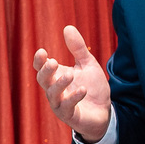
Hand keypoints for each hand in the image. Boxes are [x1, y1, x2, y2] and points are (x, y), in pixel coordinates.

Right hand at [33, 25, 112, 141]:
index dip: (39, 61)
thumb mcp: (87, 64)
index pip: (41, 68)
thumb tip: (67, 27)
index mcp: (56, 77)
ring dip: (60, 84)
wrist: (104, 111)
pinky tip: (83, 89)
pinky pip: (67, 107)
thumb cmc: (92, 87)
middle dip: (46, 71)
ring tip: (70, 74)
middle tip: (53, 62)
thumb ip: (78, 48)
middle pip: (43, 80)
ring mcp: (60, 104)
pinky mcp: (69, 116)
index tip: (42, 52)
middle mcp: (54, 90)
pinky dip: (74, 98)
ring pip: (53, 94)